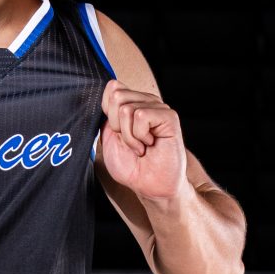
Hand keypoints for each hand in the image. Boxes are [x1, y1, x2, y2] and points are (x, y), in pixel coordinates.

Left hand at [99, 78, 187, 204]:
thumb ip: (106, 116)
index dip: (107, 112)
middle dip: (117, 125)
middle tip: (131, 141)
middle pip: (116, 95)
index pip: (111, 87)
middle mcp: (145, 102)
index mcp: (131, 104)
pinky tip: (149, 144)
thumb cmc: (132, 166)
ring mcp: (158, 107)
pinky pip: (140, 116)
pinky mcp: (168, 116)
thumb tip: (109, 92)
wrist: (150, 186)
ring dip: (129, 136)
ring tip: (141, 146)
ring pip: (126, 108)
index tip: (117, 133)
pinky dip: (139, 136)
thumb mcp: (108, 139)